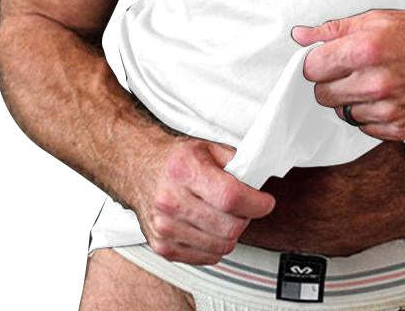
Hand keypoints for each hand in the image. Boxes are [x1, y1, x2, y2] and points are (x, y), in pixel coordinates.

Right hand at [131, 137, 276, 264]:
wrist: (139, 168)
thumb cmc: (174, 159)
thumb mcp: (207, 147)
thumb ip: (236, 162)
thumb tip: (259, 179)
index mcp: (184, 171)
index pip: (230, 197)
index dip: (255, 203)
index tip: (265, 202)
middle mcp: (171, 201)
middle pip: (228, 226)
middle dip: (245, 218)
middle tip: (244, 206)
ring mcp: (165, 227)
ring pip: (221, 246)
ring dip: (231, 233)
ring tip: (225, 215)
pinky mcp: (163, 246)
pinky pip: (206, 257)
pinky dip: (215, 245)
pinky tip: (210, 227)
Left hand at [291, 8, 404, 140]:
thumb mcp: (376, 19)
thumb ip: (333, 30)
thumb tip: (301, 36)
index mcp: (365, 51)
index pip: (312, 69)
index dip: (317, 63)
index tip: (327, 60)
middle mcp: (376, 84)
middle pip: (323, 95)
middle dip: (331, 81)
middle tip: (352, 69)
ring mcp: (389, 110)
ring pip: (343, 113)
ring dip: (352, 99)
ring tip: (374, 80)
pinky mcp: (401, 130)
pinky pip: (366, 128)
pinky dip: (371, 114)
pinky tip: (387, 96)